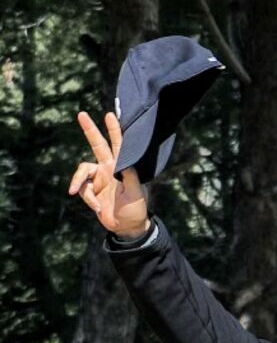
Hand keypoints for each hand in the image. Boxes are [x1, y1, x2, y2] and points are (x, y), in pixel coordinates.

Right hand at [68, 111, 149, 238]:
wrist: (126, 228)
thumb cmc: (135, 210)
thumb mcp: (136, 194)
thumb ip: (130, 177)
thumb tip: (125, 161)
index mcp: (122, 167)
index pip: (119, 146)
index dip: (115, 130)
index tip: (110, 115)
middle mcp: (109, 169)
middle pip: (98, 145)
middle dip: (90, 130)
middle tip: (81, 114)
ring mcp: (99, 178)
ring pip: (83, 170)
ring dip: (78, 181)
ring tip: (74, 191)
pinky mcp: (92, 190)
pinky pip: (83, 189)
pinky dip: (88, 199)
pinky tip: (97, 208)